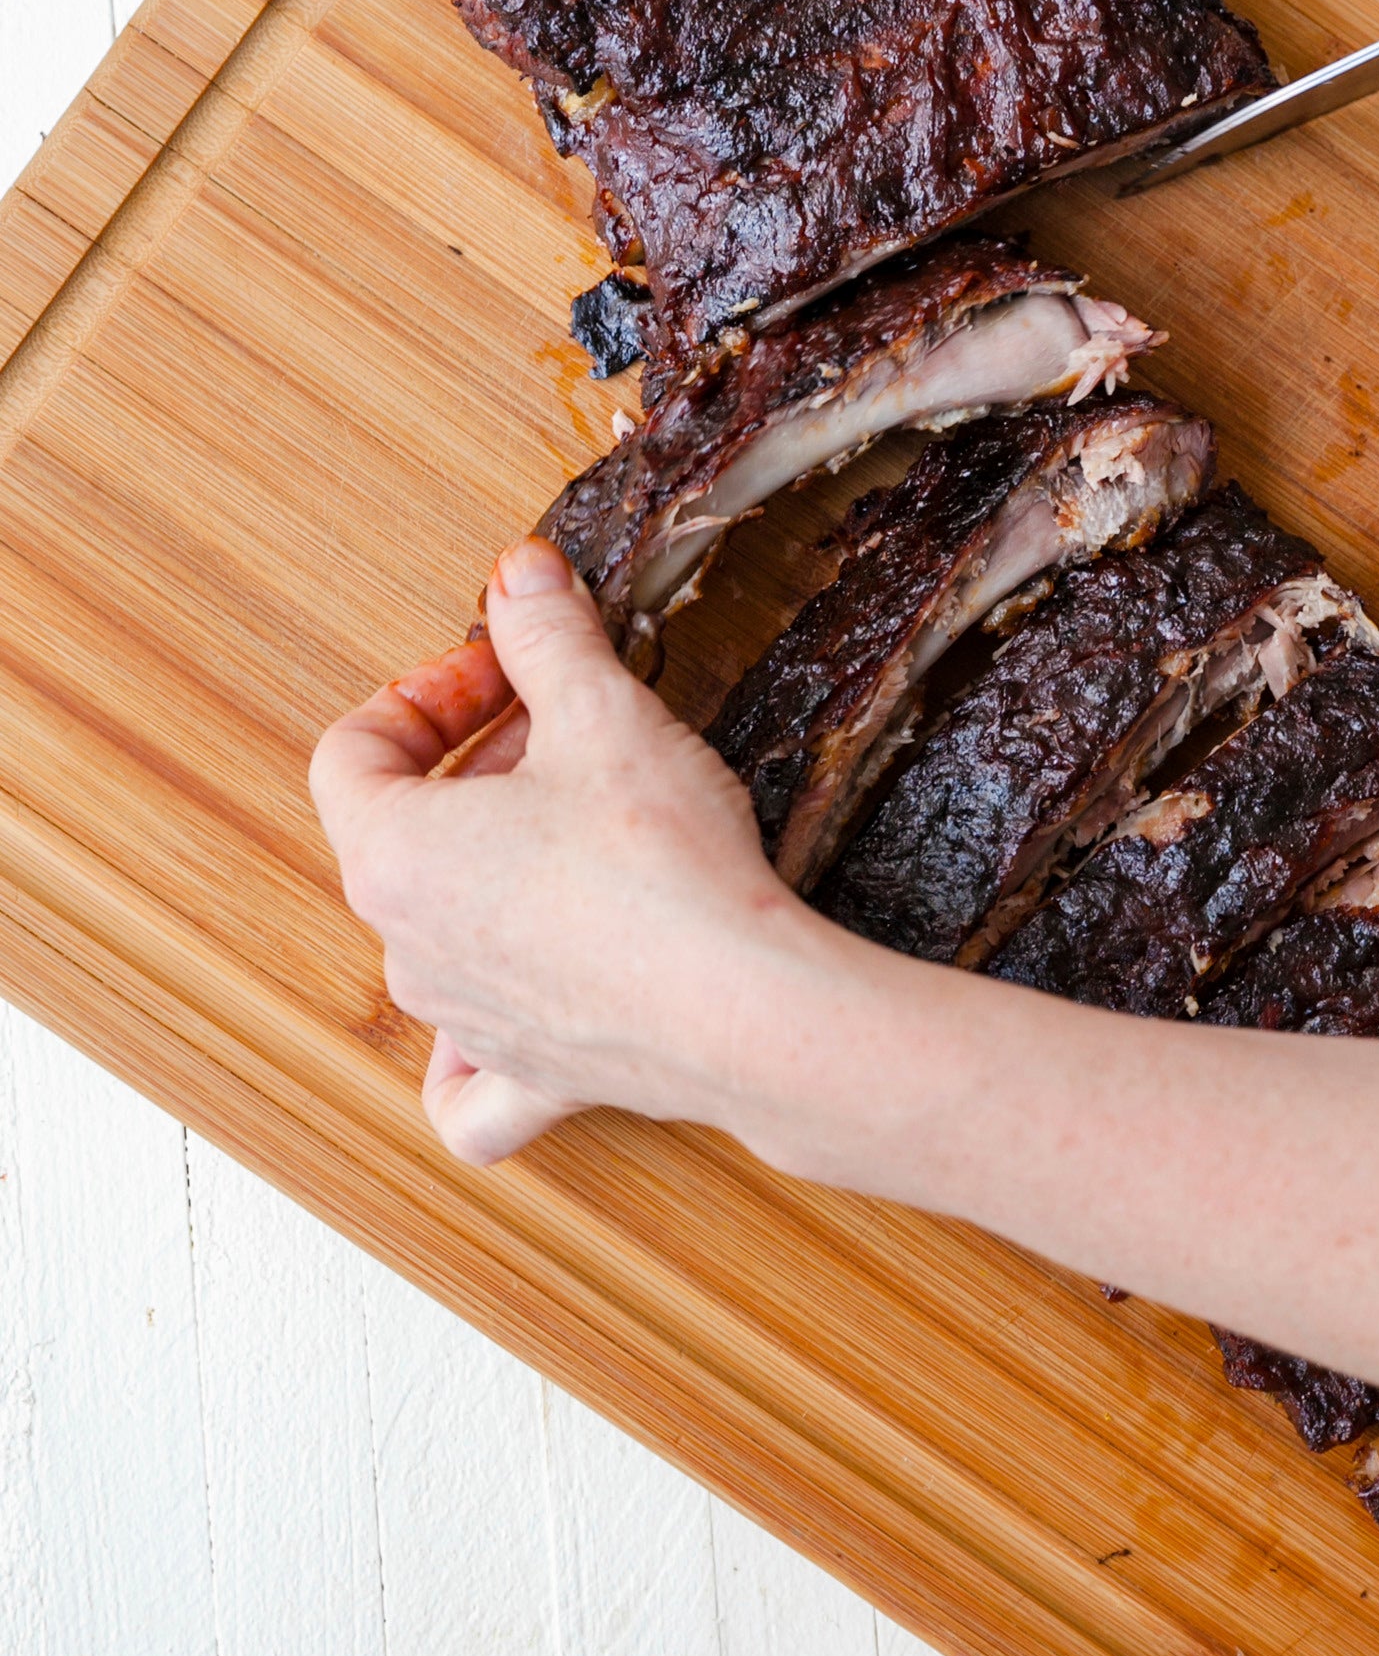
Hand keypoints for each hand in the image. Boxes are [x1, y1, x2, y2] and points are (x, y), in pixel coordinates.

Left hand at [309, 536, 829, 1166]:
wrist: (748, 1008)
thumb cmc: (663, 868)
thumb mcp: (605, 713)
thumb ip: (548, 634)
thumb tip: (520, 573)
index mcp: (394, 852)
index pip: (354, 750)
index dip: (430, 693)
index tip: (505, 671)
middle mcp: (407, 948)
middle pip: (404, 832)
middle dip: (481, 766)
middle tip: (569, 729)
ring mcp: (465, 1021)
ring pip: (437, 937)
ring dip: (494, 868)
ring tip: (583, 830)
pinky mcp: (533, 1075)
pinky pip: (469, 1081)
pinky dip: (470, 1056)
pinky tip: (505, 1017)